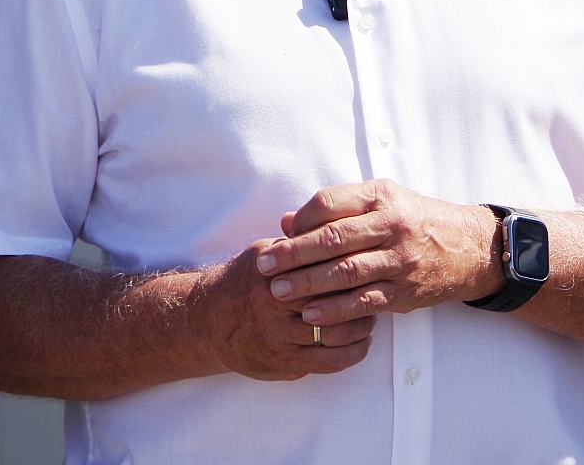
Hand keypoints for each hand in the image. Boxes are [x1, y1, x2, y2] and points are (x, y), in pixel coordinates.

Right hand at [189, 239, 374, 380]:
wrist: (207, 322)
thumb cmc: (243, 281)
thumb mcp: (263, 252)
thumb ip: (296, 241)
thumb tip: (331, 219)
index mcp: (274, 274)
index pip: (324, 268)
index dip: (352, 266)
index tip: (368, 262)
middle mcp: (275, 307)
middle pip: (334, 302)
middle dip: (360, 297)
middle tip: (375, 290)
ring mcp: (280, 339)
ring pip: (336, 335)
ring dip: (361, 327)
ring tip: (370, 317)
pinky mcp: (284, 364)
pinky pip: (328, 363)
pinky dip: (352, 353)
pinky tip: (361, 344)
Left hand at [253, 180, 504, 326]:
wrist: (470, 248)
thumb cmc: (415, 220)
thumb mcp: (381, 201)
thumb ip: (336, 209)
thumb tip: (287, 222)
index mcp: (380, 196)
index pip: (329, 203)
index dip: (300, 220)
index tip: (280, 236)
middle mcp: (391, 225)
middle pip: (333, 239)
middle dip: (294, 254)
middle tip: (265, 266)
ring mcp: (400, 260)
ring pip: (347, 273)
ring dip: (309, 285)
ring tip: (279, 292)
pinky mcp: (405, 291)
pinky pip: (365, 302)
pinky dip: (337, 310)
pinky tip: (313, 315)